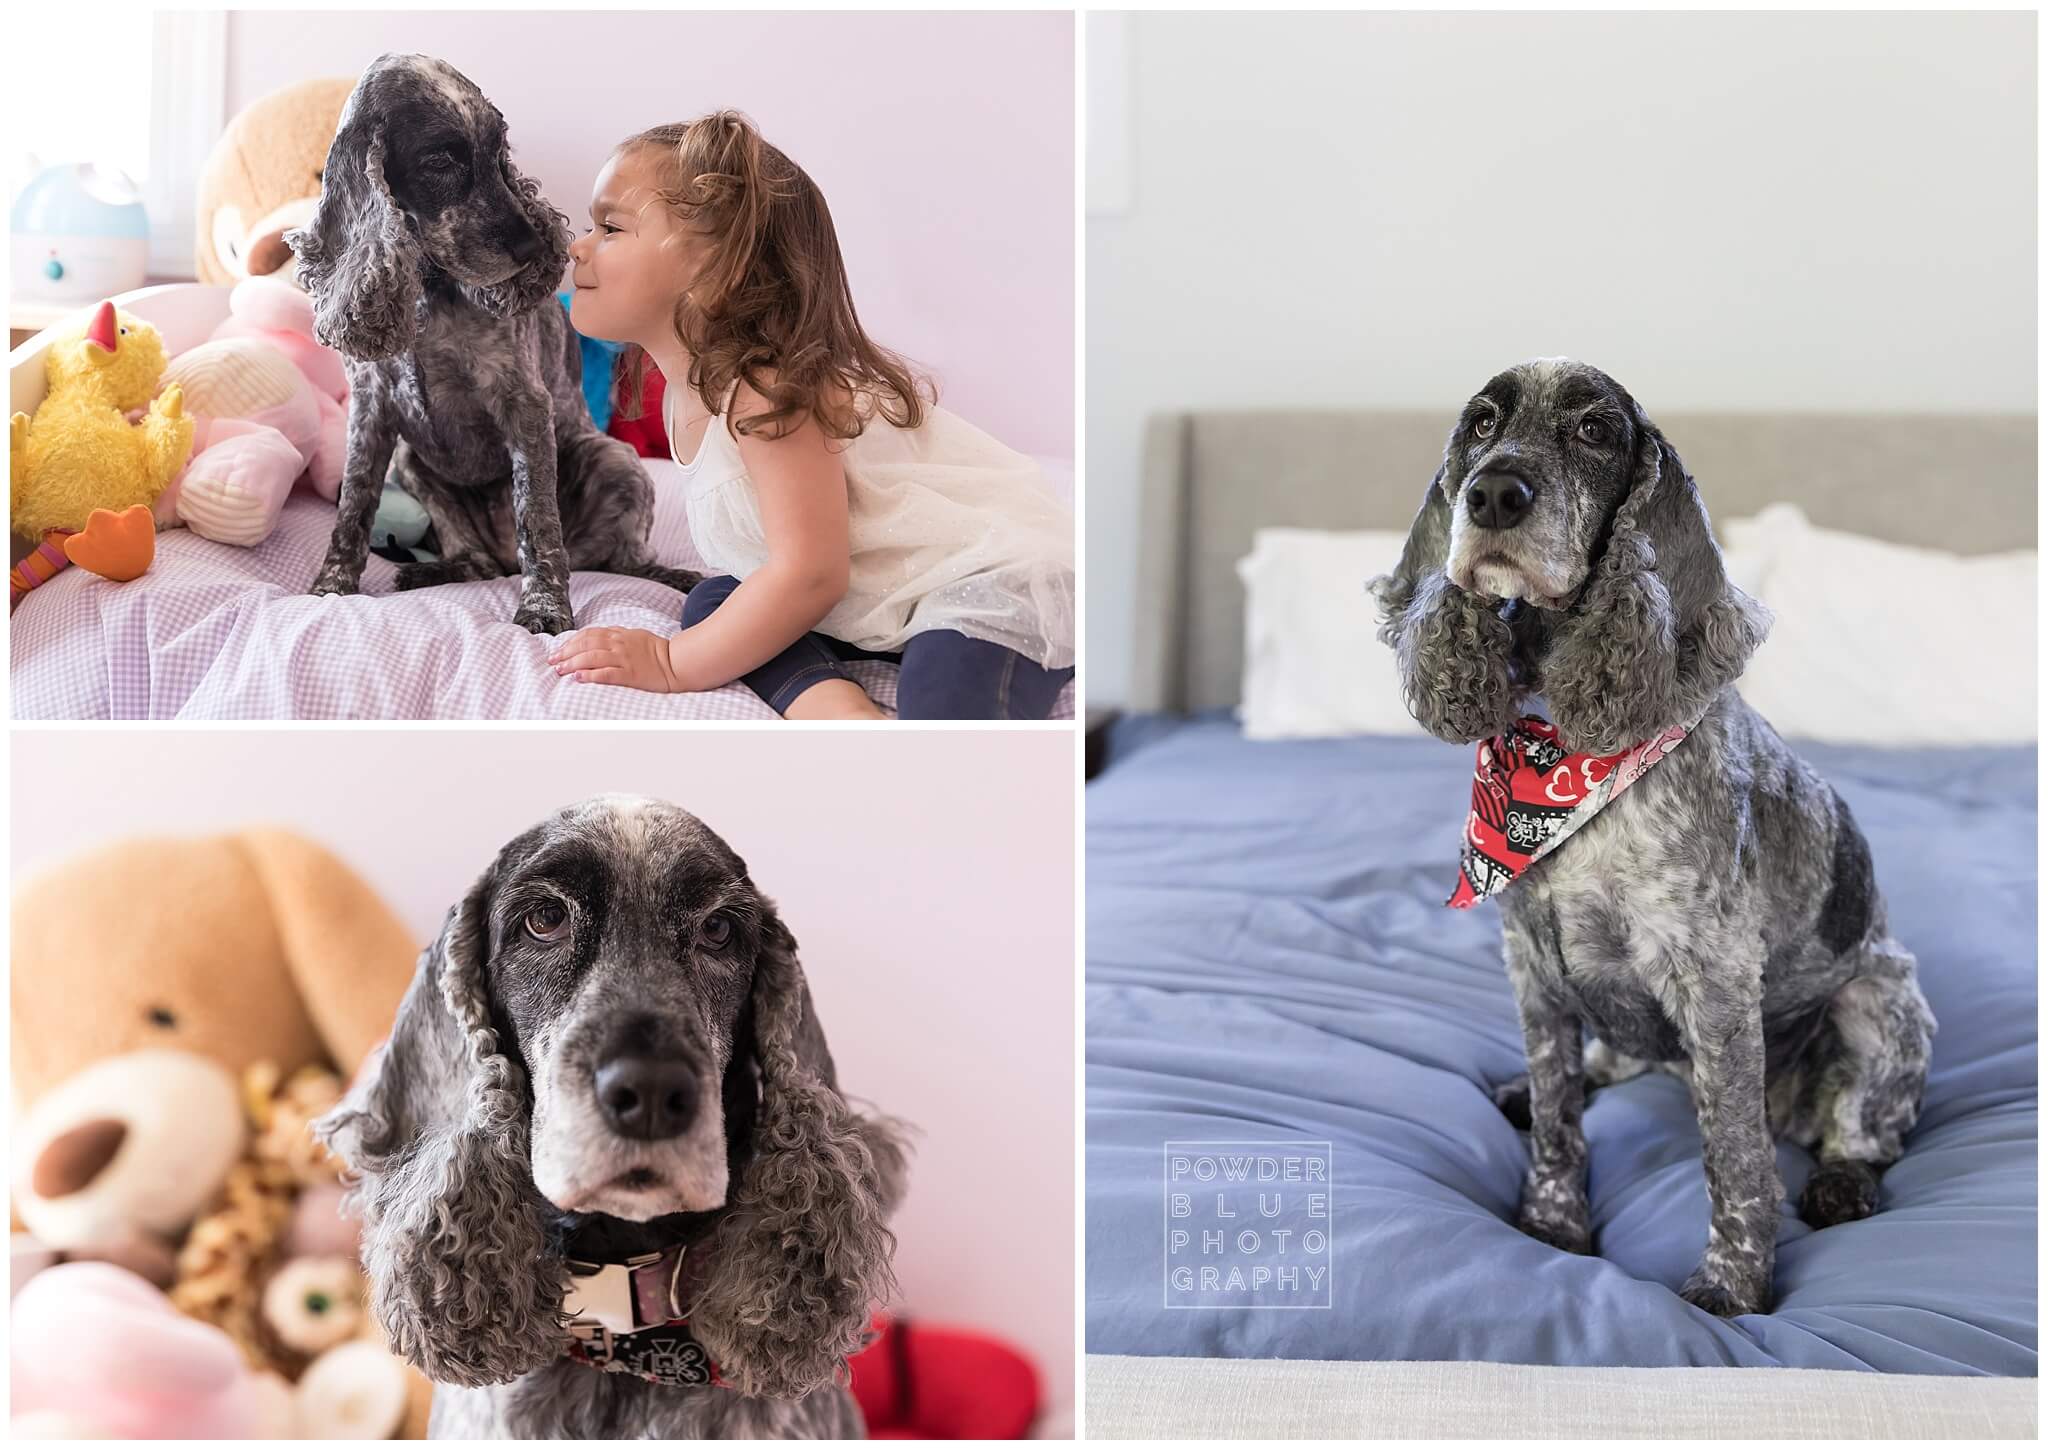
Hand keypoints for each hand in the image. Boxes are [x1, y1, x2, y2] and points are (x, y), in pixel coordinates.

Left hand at [548, 626, 682, 691]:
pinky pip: (606, 673)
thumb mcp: (635, 635)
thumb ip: (616, 635)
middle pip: (586, 644)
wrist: (676, 662)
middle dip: (566, 652)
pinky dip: (590, 675)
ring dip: (573, 663)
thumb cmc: (657, 650)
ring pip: (592, 657)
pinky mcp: (630, 674)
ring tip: (560, 670)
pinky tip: (578, 677)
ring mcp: (624, 659)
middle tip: (553, 662)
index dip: (571, 641)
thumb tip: (597, 637)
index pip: (589, 634)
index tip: (559, 650)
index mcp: (619, 635)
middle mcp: (619, 644)